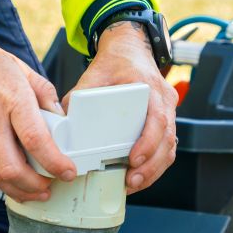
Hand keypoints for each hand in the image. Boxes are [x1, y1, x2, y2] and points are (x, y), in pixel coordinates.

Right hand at [0, 35, 76, 201]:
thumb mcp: (20, 66)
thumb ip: (44, 92)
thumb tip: (60, 116)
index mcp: (12, 99)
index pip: (35, 140)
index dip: (54, 162)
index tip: (68, 172)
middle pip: (13, 169)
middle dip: (36, 186)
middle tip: (53, 185)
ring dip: (19, 190)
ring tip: (37, 192)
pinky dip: (3, 181)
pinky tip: (16, 181)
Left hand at [63, 21, 177, 193]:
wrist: (132, 48)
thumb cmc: (118, 59)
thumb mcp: (96, 72)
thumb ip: (80, 94)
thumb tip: (63, 121)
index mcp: (150, 87)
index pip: (158, 119)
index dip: (149, 142)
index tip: (134, 159)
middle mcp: (165, 101)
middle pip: (168, 140)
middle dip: (151, 166)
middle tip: (132, 181)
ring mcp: (168, 111)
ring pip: (170, 147)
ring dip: (154, 169)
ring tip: (133, 184)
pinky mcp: (164, 120)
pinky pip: (166, 147)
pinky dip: (155, 164)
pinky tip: (139, 176)